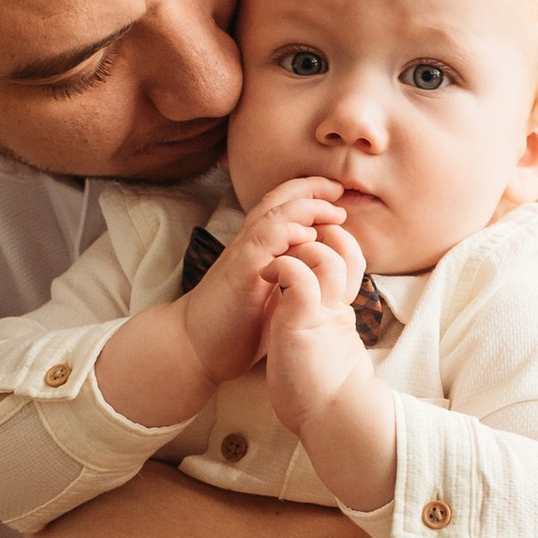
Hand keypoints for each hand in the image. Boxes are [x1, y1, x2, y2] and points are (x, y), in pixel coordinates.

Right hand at [182, 177, 354, 385]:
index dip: (311, 195)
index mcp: (258, 249)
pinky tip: (309, 235)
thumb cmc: (237, 326)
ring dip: (307, 207)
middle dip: (312, 189)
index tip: (339, 198)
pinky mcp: (240, 272)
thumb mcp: (274, 299)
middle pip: (279, 198)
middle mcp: (249, 245)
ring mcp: (243, 256)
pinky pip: (264, 241)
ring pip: (274, 214)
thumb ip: (294, 281)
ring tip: (335, 211)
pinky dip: (288, 232)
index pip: (284, 206)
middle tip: (341, 188)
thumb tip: (326, 281)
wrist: (196, 348)